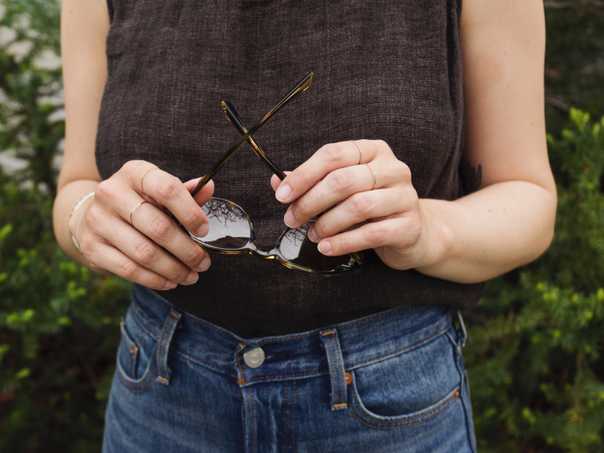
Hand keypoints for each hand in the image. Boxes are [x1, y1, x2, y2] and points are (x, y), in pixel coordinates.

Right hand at [70, 160, 214, 289]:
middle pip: (158, 227)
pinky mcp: (91, 247)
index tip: (204, 231)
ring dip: (173, 269)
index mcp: (134, 173)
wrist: (91, 214)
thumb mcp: (159, 191)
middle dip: (187, 250)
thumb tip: (208, 187)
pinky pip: (128, 269)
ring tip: (191, 276)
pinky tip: (170, 282)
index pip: (167, 189)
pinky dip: (154, 279)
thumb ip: (185, 192)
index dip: (190, 212)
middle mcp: (111, 193)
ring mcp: (98, 220)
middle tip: (203, 263)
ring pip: (144, 252)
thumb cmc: (138, 203)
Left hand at [270, 139, 446, 269]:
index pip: (333, 155)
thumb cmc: (372, 207)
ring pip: (358, 206)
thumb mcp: (344, 190)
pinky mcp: (409, 225)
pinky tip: (326, 247)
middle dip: (310, 202)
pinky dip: (343, 242)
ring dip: (327, 223)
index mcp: (373, 151)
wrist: (414, 232)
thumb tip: (277, 182)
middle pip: (343, 180)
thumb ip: (312, 183)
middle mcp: (393, 168)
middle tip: (292, 219)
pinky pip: (371, 233)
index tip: (282, 195)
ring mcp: (405, 196)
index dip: (303, 175)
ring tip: (312, 235)